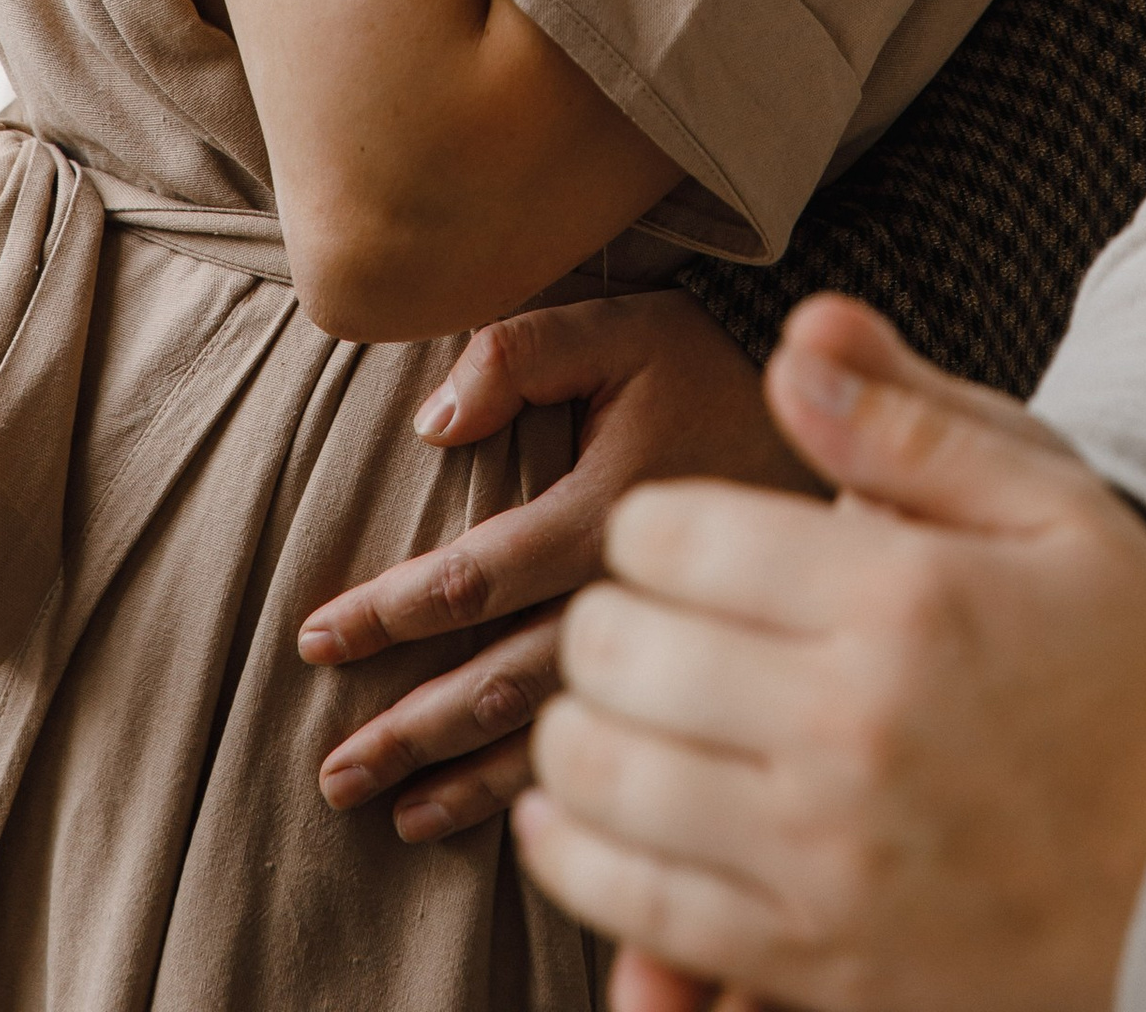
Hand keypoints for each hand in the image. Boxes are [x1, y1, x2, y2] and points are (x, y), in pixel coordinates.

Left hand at [298, 292, 816, 842]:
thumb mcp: (622, 325)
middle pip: (504, 680)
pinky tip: (492, 821)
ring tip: (382, 809)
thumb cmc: (710, 360)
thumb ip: (523, 353)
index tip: (313, 640)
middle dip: (410, 729)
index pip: (476, 578)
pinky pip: (617, 762)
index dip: (386, 612)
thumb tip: (433, 425)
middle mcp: (640, 600)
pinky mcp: (708, 685)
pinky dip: (540, 797)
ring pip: (552, 735)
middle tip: (330, 771)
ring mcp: (679, 654)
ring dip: (461, 778)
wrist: (831, 416)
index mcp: (615, 512)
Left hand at [517, 295, 1145, 1011]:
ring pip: (599, 779)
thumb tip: (794, 339)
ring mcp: (826, 861)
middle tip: (651, 620)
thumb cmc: (1139, 680)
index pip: (669, 534)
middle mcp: (846, 729)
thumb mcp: (1061, 509)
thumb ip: (914, 418)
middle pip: (613, 650)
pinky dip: (578, 856)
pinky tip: (587, 817)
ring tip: (618, 708)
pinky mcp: (818, 965)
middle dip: (608, 619)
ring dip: (579, 731)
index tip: (691, 542)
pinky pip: (634, 907)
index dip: (656, 525)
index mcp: (900, 599)